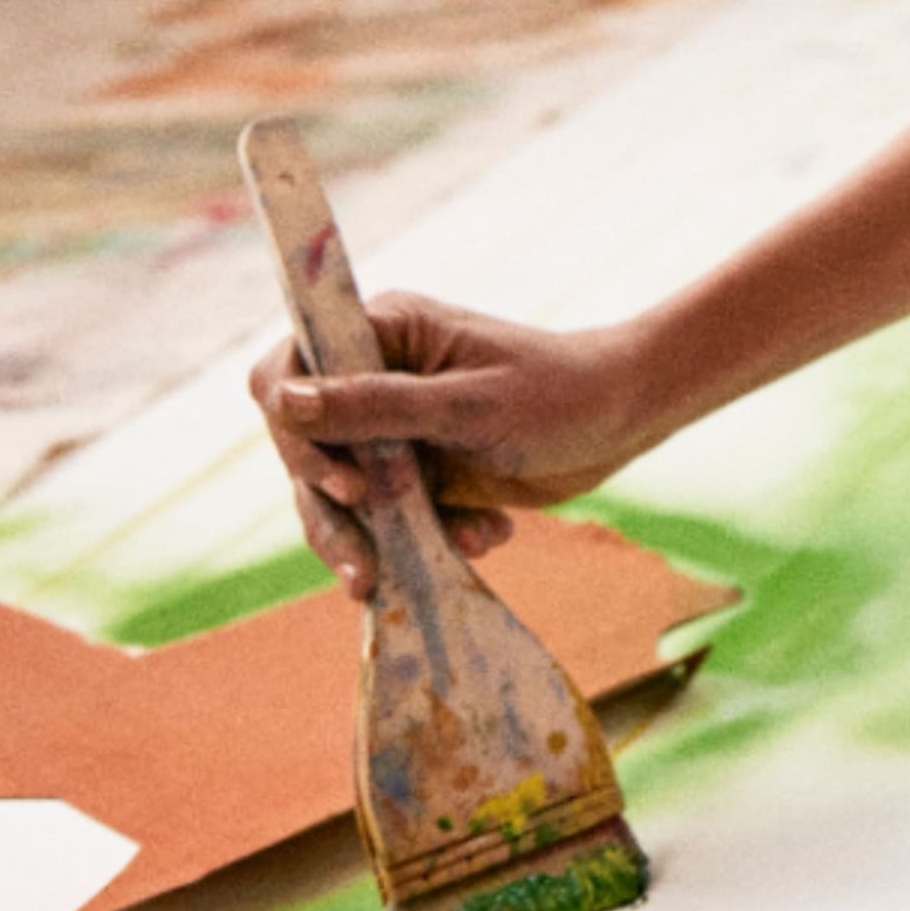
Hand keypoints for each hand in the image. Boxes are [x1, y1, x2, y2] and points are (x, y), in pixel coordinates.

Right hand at [247, 294, 658, 598]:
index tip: (341, 481)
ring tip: (397, 577)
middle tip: (367, 561)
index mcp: (383, 333)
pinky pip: (390, 519)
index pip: (289, 374)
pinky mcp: (418, 474)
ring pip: (340, 497)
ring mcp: (393, 430)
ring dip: (375, 540)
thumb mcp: (468, 405)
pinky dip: (427, 539)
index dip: (294, 432)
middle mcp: (376, 378)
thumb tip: (285, 402)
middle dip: (333, 511)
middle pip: (305, 451)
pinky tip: (486, 535)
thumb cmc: (557, 392)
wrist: (624, 420)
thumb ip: (378, 406)